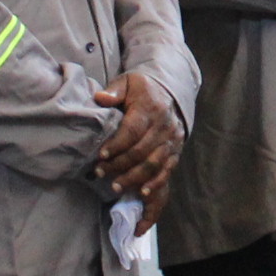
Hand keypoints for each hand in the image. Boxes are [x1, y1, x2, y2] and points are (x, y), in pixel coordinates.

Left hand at [93, 73, 181, 206]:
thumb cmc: (143, 90)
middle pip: (140, 151)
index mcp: (150, 108)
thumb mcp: (127, 82)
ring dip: (133, 178)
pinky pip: (167, 170)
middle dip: (118, 165)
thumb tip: (100, 98)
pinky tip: (142, 192)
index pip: (132, 130)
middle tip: (99, 173)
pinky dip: (156, 183)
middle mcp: (164, 125)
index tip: (100, 156)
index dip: (116, 145)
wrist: (170, 92)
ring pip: (153, 164)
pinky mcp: (176, 151)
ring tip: (115, 186)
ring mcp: (172, 140)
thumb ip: (113, 91)